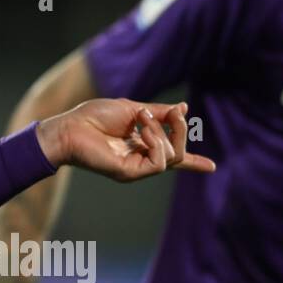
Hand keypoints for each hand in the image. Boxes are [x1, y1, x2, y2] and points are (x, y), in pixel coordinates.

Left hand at [36, 99, 215, 179]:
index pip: (172, 156)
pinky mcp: (129, 173)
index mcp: (142, 144)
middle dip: (181, 129)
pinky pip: (159, 162)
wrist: (71, 125)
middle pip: (179, 152)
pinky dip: (156, 142)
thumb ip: (159, 113)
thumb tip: (184, 109)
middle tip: (172, 113)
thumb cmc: (94, 116)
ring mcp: (136, 168)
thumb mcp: (133, 109)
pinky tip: (141, 132)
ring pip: (172, 156)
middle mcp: (141, 159)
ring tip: (141, 118)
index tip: (212, 167)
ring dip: (162, 131)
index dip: (193, 162)